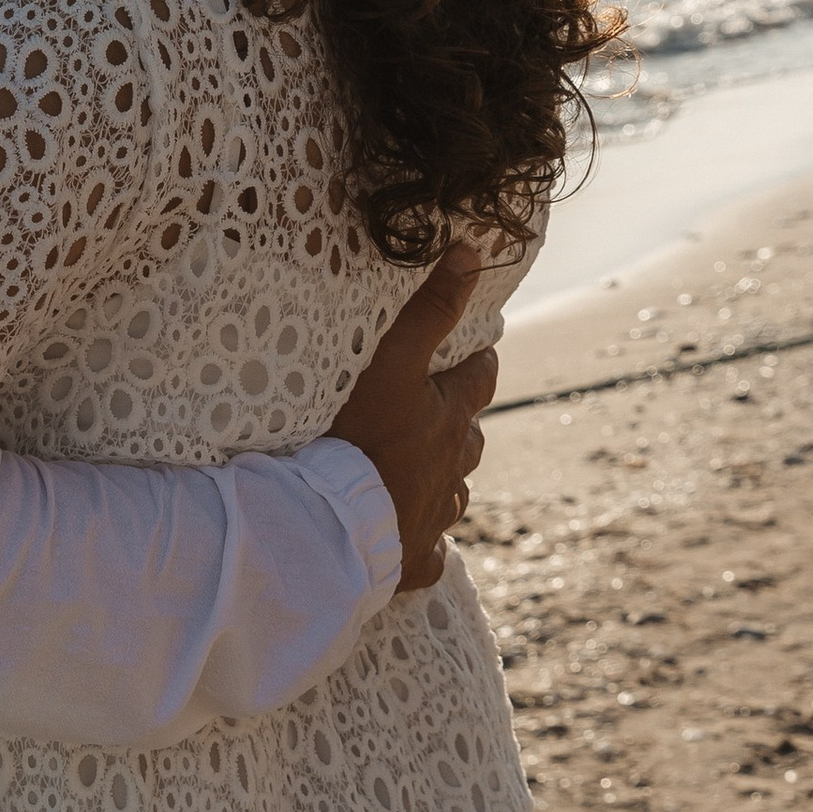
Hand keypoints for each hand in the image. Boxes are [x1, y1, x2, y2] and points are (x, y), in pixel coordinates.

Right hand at [331, 244, 496, 590]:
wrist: (333, 523)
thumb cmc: (360, 438)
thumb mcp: (392, 362)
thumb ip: (429, 310)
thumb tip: (470, 253)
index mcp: (448, 419)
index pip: (478, 382)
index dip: (479, 365)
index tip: (479, 354)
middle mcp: (451, 468)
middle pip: (470, 440)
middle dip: (461, 424)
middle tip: (445, 412)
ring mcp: (434, 515)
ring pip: (454, 494)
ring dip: (445, 479)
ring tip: (425, 471)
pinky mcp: (413, 558)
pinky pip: (429, 553)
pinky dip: (425, 543)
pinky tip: (414, 541)